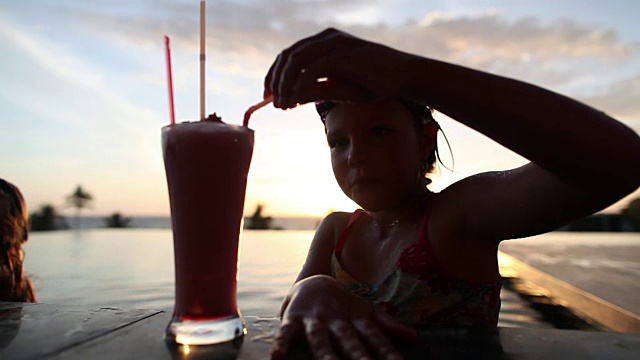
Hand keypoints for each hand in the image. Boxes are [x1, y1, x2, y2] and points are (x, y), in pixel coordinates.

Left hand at [264, 28, 419, 108]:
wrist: (402, 78)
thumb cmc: (373, 83)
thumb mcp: (336, 90)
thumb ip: (313, 92)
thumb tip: (288, 100)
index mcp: (324, 43)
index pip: (289, 55)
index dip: (274, 75)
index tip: (268, 95)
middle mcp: (326, 38)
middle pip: (287, 56)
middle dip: (275, 80)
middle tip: (271, 102)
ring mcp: (333, 43)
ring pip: (295, 61)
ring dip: (284, 84)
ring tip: (281, 106)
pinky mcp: (341, 54)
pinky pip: (311, 70)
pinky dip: (298, 87)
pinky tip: (294, 103)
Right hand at [270, 275, 416, 359]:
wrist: (312, 280)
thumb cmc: (344, 306)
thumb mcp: (366, 313)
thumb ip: (387, 326)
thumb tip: (414, 337)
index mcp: (357, 318)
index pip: (376, 338)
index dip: (388, 352)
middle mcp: (338, 319)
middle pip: (350, 341)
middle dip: (360, 358)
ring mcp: (315, 319)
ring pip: (321, 339)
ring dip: (325, 354)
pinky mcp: (294, 318)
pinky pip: (286, 332)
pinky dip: (281, 343)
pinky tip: (277, 358)